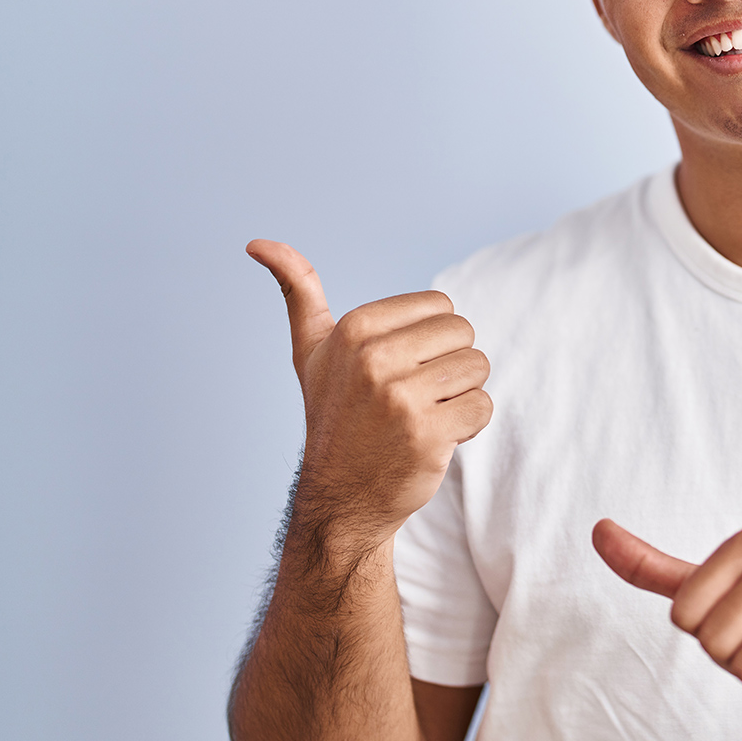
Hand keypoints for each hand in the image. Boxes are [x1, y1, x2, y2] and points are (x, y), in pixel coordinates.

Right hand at [248, 240, 492, 551]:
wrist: (340, 498)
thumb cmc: (335, 416)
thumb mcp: (311, 351)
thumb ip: (298, 292)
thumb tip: (259, 242)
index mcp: (355, 329)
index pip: (441, 307)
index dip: (431, 340)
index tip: (398, 369)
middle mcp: (375, 358)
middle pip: (465, 334)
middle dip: (449, 365)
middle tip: (413, 396)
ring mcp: (400, 398)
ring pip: (477, 369)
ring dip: (460, 395)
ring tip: (422, 417)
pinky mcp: (428, 435)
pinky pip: (482, 407)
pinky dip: (469, 426)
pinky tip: (433, 440)